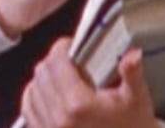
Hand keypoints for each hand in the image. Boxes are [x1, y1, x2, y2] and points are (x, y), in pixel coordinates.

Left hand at [20, 37, 156, 127]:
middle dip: (53, 60)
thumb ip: (132, 74)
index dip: (61, 47)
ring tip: (60, 75)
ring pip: (31, 89)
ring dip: (43, 77)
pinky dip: (34, 96)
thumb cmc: (131, 126)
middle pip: (42, 73)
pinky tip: (48, 91)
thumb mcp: (137, 99)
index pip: (56, 63)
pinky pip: (28, 109)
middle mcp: (59, 118)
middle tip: (69, 58)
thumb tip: (132, 54)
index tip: (70, 44)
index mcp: (78, 105)